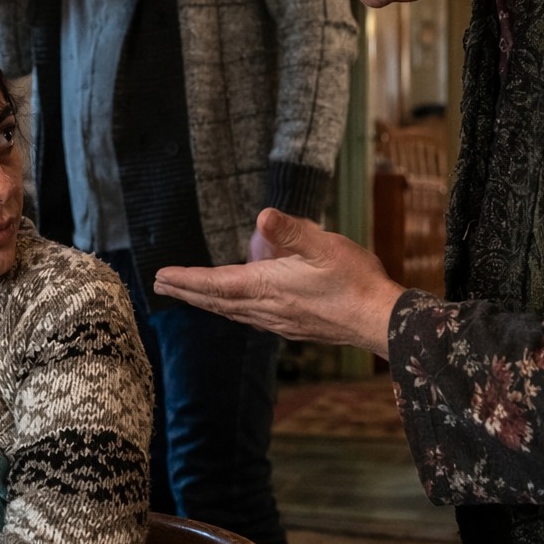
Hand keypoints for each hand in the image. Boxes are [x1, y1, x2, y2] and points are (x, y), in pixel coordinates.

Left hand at [154, 207, 404, 357]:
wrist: (381, 319)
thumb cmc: (355, 280)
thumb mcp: (325, 245)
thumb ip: (292, 231)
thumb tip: (262, 215)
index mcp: (268, 287)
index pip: (216, 284)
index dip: (187, 280)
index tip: (161, 277)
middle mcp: (268, 309)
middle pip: (217, 301)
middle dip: (188, 292)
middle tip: (162, 286)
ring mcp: (280, 322)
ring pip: (233, 312)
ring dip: (208, 301)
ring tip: (190, 294)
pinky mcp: (294, 327)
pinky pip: (251, 318)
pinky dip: (232, 309)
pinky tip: (238, 307)